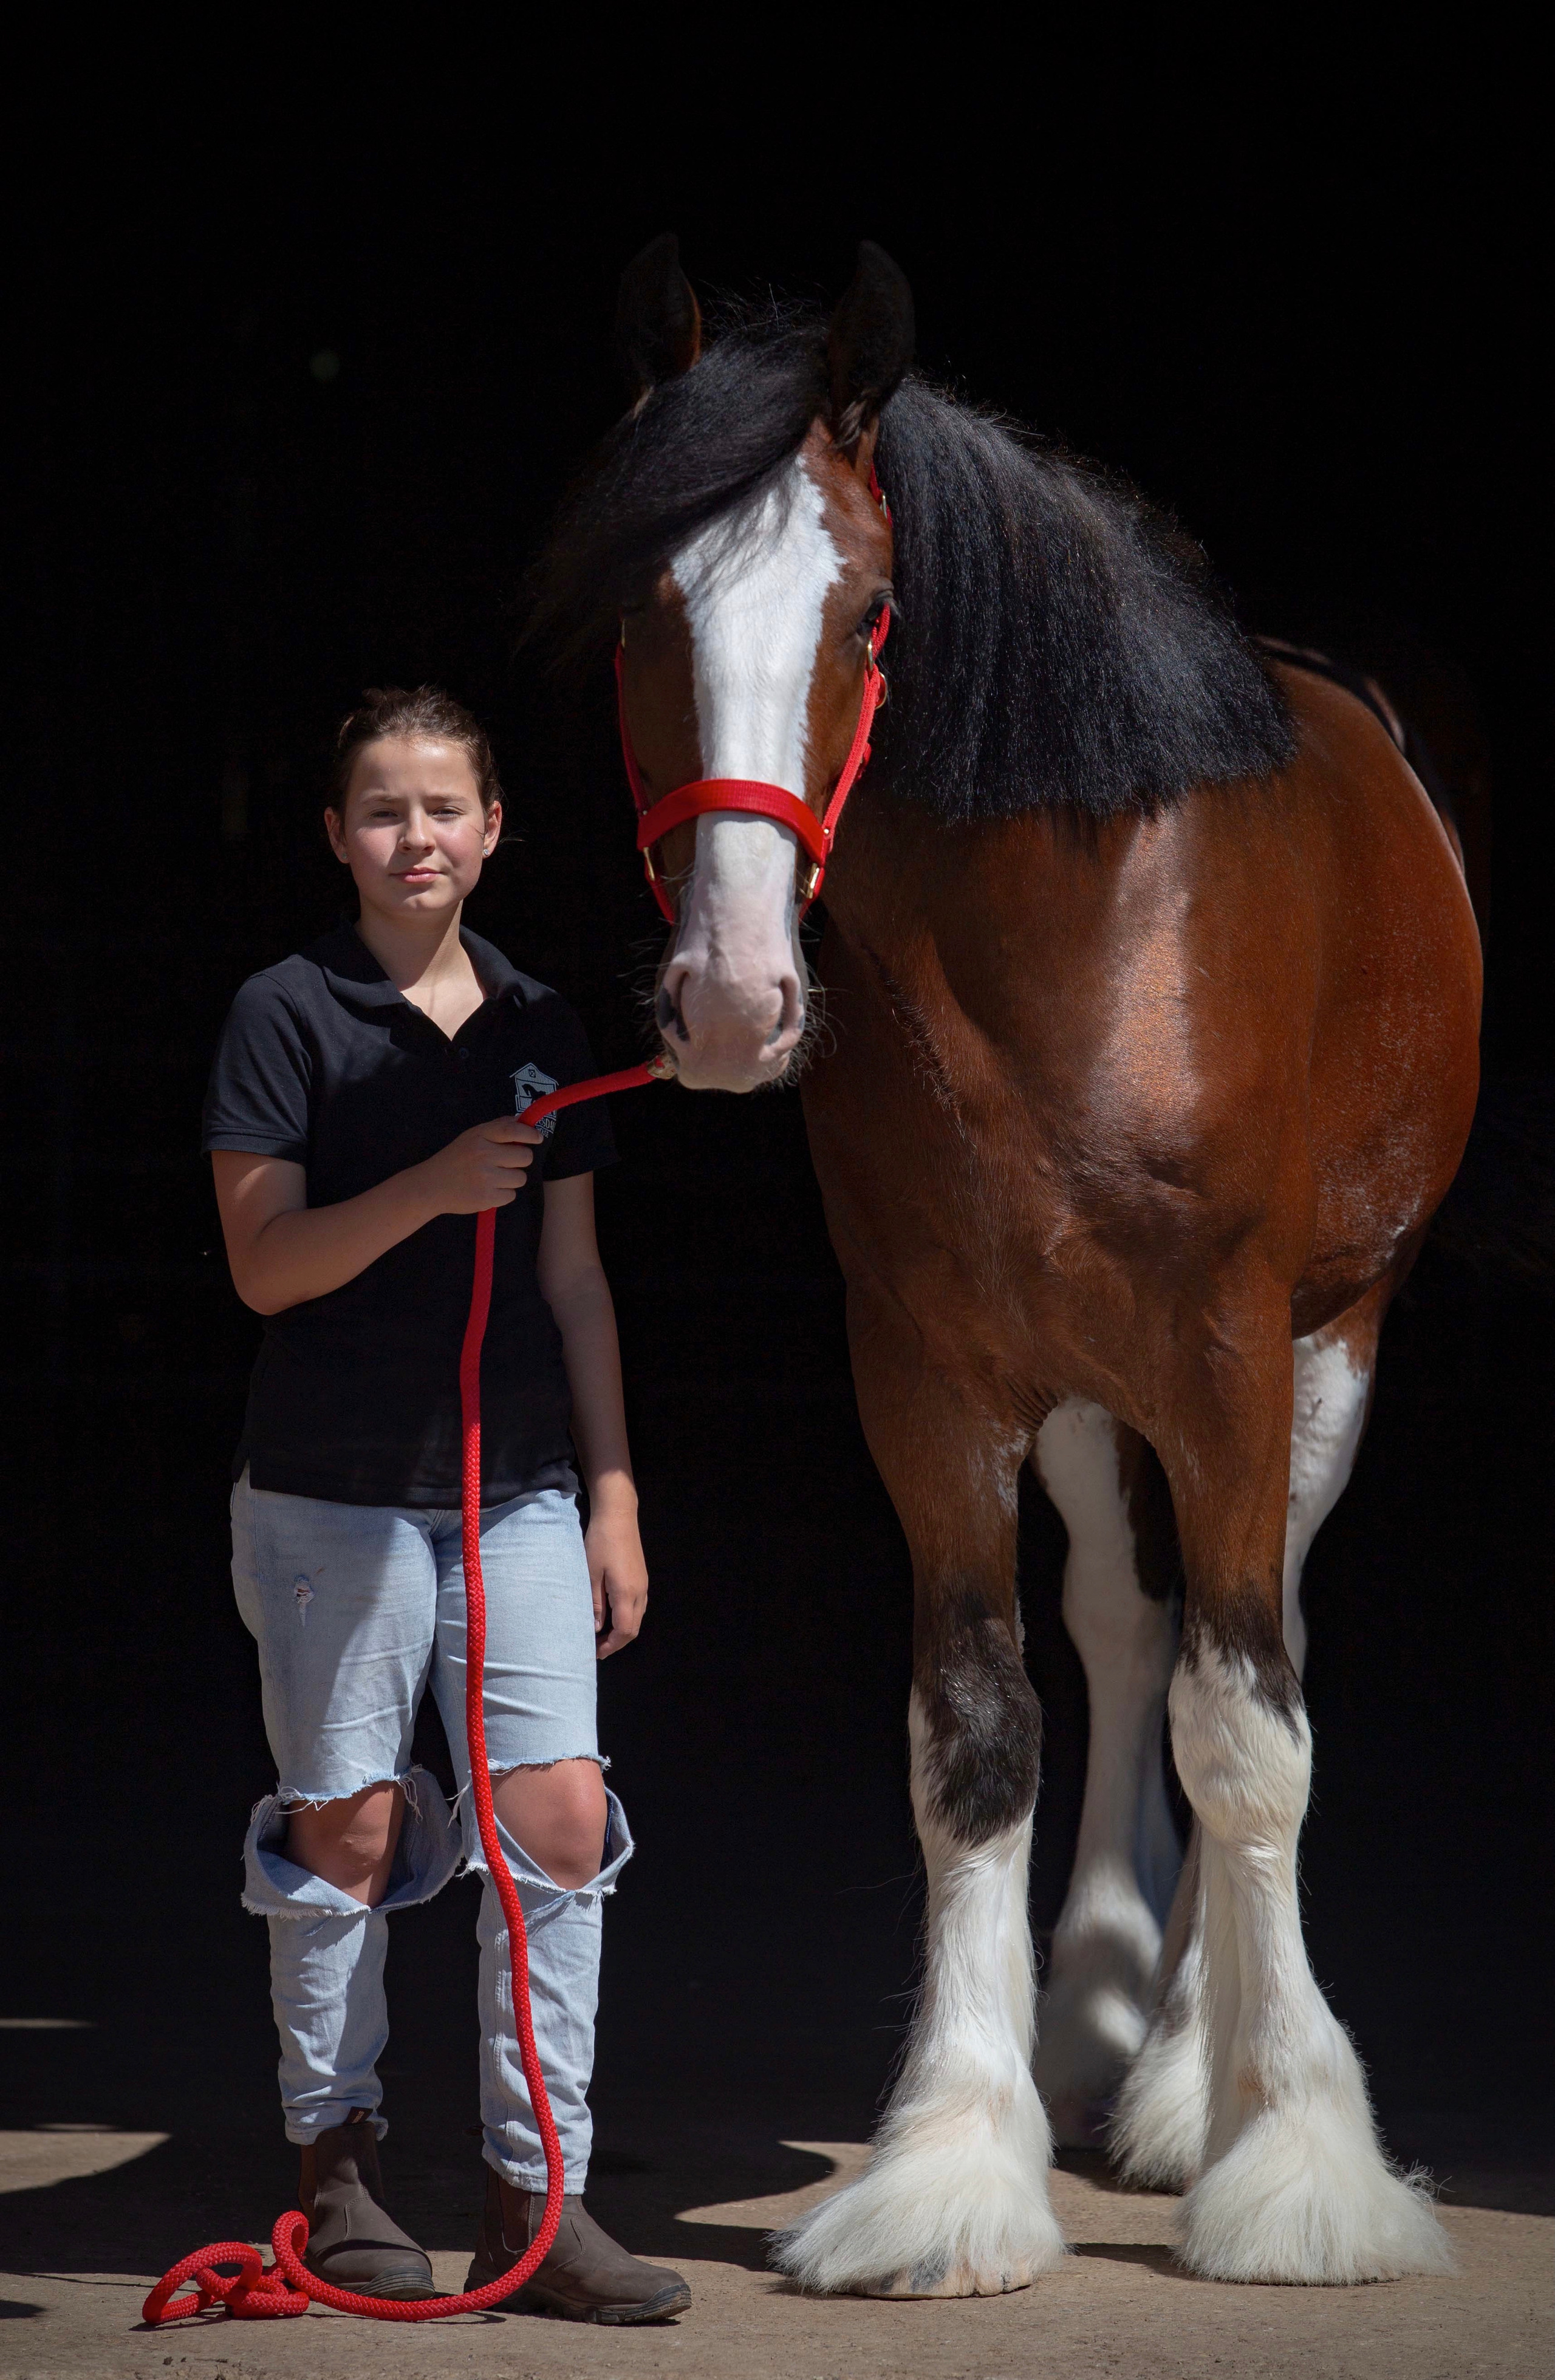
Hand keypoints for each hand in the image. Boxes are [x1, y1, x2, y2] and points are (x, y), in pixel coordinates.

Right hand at [418, 1116, 543, 1213]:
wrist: (431, 1186)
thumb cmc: (456, 1159)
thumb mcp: (472, 1136)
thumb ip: (498, 1127)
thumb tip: (524, 1121)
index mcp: (479, 1136)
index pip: (512, 1130)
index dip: (529, 1134)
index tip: (537, 1138)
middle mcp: (483, 1155)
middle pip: (524, 1157)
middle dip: (520, 1160)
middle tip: (506, 1163)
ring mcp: (485, 1178)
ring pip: (521, 1178)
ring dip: (512, 1178)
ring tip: (494, 1178)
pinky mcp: (486, 1198)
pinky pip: (511, 1195)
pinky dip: (503, 1194)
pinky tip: (488, 1189)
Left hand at [586, 1500, 647, 1657]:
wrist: (618, 1515)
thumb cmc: (601, 1542)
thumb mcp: (591, 1573)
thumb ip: (594, 1603)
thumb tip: (596, 1628)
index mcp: (626, 1593)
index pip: (624, 1631)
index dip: (610, 1645)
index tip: (595, 1652)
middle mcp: (640, 1592)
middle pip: (633, 1628)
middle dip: (617, 1642)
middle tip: (597, 1647)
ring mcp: (643, 1584)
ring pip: (637, 1618)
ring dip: (622, 1630)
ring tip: (602, 1633)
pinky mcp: (642, 1577)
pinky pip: (638, 1606)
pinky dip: (626, 1617)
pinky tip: (611, 1614)